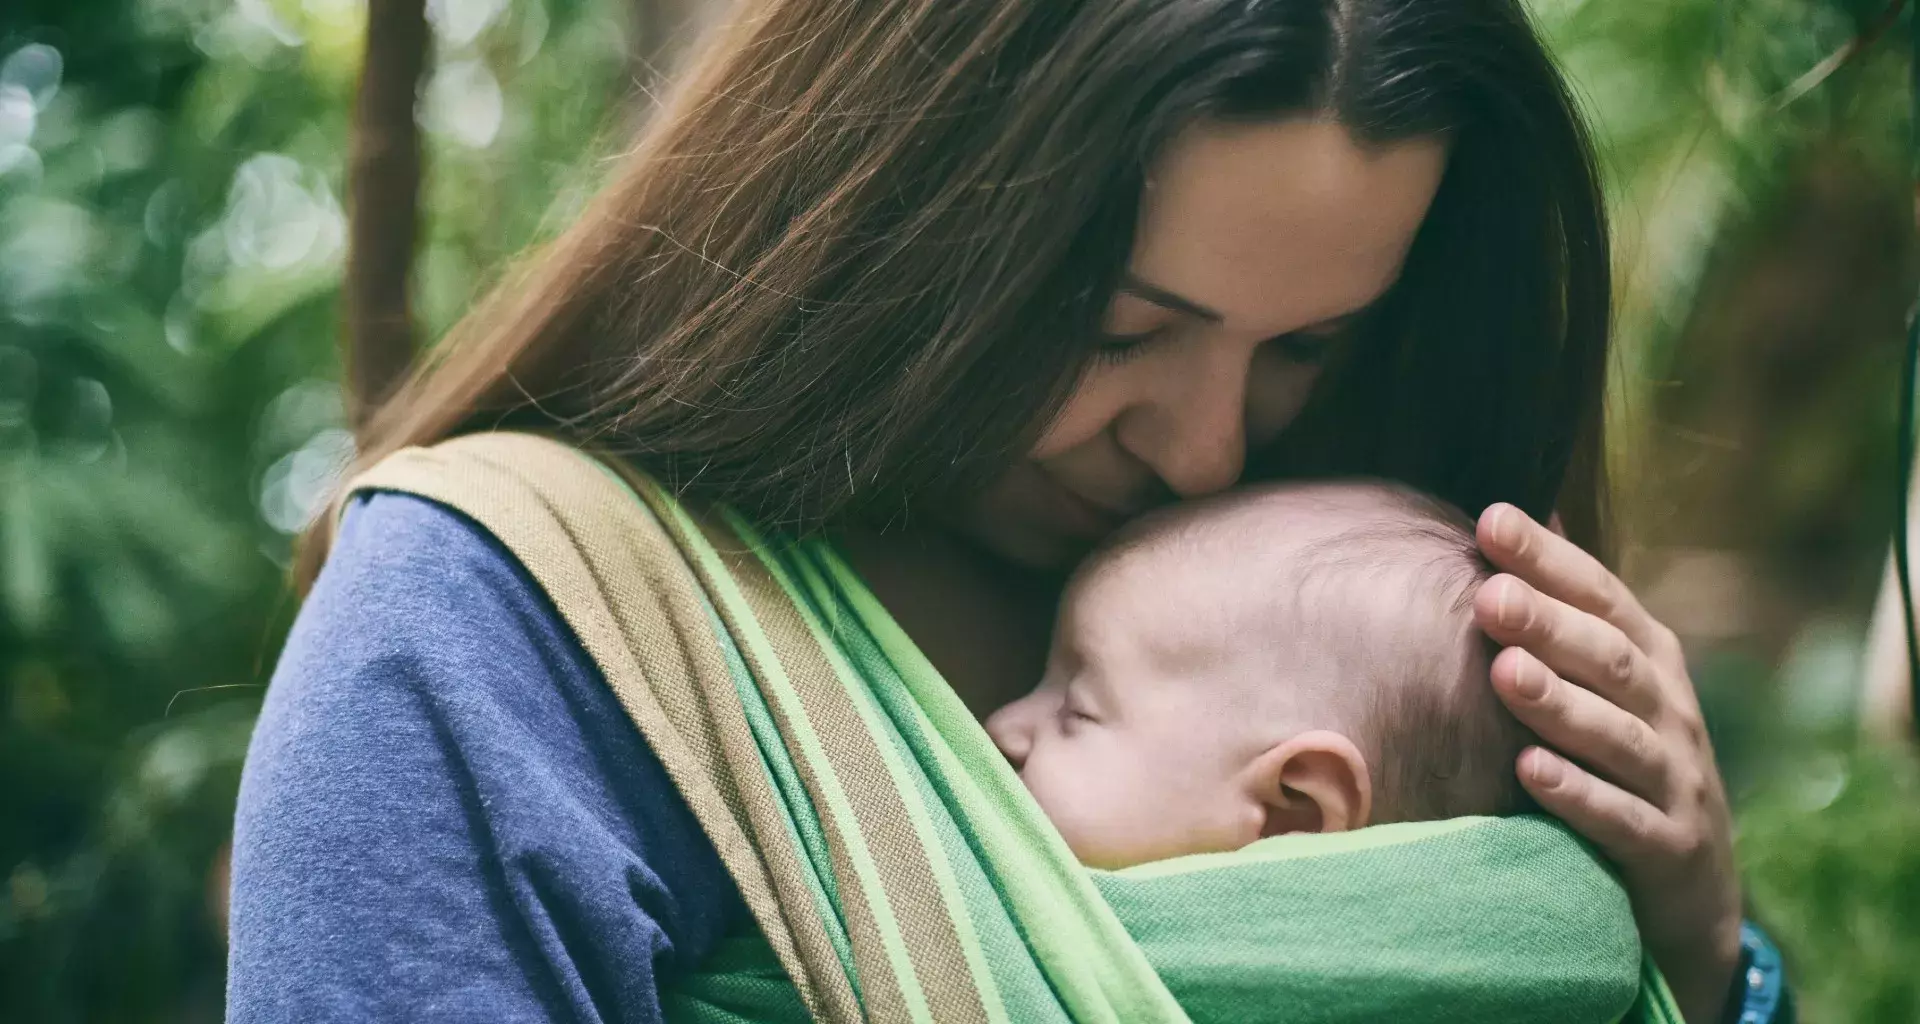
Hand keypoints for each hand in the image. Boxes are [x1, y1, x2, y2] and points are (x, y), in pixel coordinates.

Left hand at [1474, 504, 1741, 1023]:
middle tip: (1488, 596)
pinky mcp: (1670, 848)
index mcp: (1649, 659)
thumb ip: (1563, 609)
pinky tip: (1528, 771)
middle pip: (1609, 659)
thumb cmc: (1625, 764)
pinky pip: (1622, 820)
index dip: (1548, 558)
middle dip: (1549, 624)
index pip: (1600, 595)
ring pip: (1617, 736)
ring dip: (1560, 704)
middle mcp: (1669, 710)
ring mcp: (1676, 780)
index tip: (1489, 521)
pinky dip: (1578, 795)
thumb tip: (1499, 517)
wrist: (1693, 888)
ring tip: (1504, 673)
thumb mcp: (1605, 683)